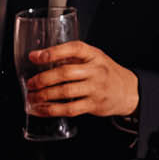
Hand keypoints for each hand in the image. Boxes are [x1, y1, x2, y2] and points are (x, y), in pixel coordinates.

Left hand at [24, 41, 139, 117]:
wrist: (128, 90)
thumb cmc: (103, 72)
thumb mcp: (92, 58)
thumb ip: (70, 57)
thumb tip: (36, 57)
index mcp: (93, 55)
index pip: (74, 49)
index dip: (53, 52)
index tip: (34, 57)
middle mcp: (96, 70)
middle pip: (65, 73)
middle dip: (43, 79)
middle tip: (30, 84)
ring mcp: (96, 88)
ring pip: (66, 91)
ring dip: (44, 96)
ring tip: (31, 97)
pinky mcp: (94, 104)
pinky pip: (70, 109)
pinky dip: (52, 110)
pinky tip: (40, 110)